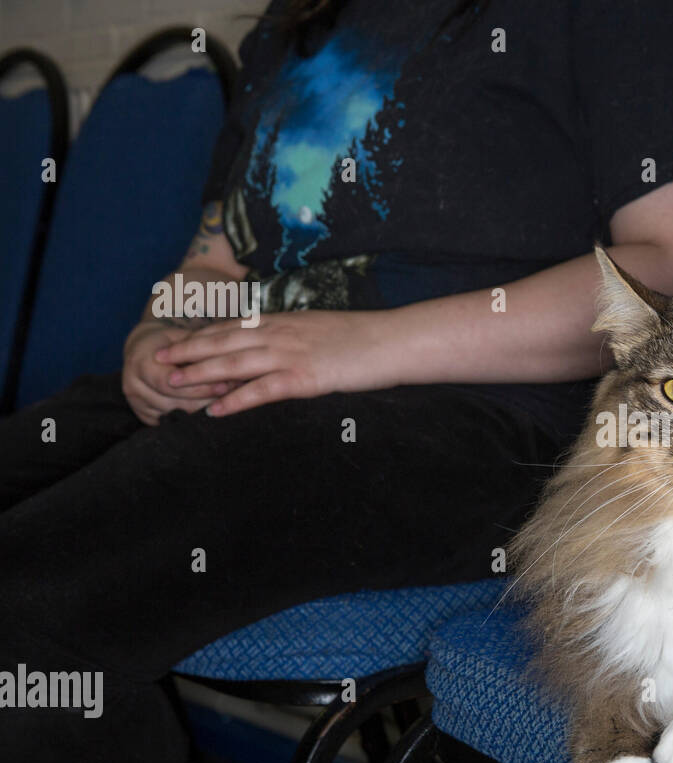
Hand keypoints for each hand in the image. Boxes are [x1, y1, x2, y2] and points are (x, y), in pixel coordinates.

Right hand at [122, 321, 234, 424]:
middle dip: (207, 401)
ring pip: (177, 415)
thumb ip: (202, 352)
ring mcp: (137, 403)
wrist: (146, 349)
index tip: (226, 386)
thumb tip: (232, 363)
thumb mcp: (185, 338)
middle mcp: (133, 385)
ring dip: (205, 410)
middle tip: (235, 397)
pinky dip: (194, 417)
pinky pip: (173, 423)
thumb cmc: (173, 341)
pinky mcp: (144, 416)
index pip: (170, 384)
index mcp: (140, 362)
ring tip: (228, 403)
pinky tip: (212, 410)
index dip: (199, 387)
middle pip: (175, 403)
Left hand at [154, 310, 388, 416]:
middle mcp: (280, 334)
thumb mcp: (324, 331)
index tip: (177, 342)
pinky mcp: (305, 378)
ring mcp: (291, 355)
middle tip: (157, 360)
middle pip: (223, 341)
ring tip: (171, 383)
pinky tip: (214, 409)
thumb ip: (298, 338)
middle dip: (187, 351)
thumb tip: (284, 349)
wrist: (394, 341)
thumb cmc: (366, 339)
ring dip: (199, 373)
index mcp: (285, 321)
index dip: (201, 335)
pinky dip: (235, 399)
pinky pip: (262, 390)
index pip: (233, 326)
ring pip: (234, 362)